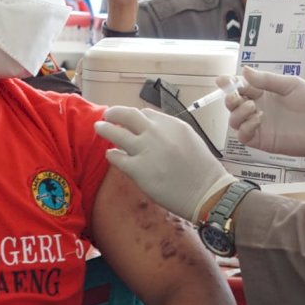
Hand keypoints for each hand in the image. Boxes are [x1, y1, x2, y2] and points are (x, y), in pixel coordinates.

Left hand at [95, 107, 236, 221]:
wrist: (205, 191)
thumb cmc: (201, 168)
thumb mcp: (189, 138)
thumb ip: (169, 131)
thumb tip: (149, 128)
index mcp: (171, 124)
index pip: (145, 113)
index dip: (135, 116)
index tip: (129, 120)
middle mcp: (156, 132)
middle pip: (127, 115)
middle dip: (114, 113)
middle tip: (107, 115)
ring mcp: (145, 150)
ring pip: (116, 133)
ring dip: (105, 129)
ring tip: (99, 127)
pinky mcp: (137, 170)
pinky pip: (116, 157)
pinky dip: (112, 154)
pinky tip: (111, 154)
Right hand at [221, 67, 304, 170]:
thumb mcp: (291, 85)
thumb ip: (267, 80)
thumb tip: (244, 71)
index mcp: (265, 93)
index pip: (241, 87)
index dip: (229, 83)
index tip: (223, 80)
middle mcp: (259, 108)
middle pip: (233, 104)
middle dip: (229, 98)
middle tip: (237, 96)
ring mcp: (260, 125)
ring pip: (234, 121)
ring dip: (238, 112)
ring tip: (253, 107)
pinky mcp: (263, 141)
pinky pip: (244, 136)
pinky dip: (245, 126)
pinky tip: (258, 120)